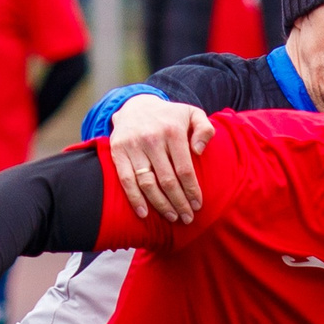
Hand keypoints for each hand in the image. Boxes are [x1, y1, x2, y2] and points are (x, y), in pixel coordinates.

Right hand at [108, 96, 212, 222]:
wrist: (136, 105)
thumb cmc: (170, 116)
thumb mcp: (192, 114)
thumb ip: (204, 129)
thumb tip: (199, 151)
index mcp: (172, 131)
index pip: (184, 169)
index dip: (191, 190)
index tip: (198, 205)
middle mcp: (152, 139)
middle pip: (167, 180)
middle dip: (179, 203)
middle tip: (187, 218)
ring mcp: (133, 146)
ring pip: (148, 183)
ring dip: (160, 204)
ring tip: (172, 217)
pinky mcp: (118, 152)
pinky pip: (126, 180)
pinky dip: (134, 199)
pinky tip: (144, 213)